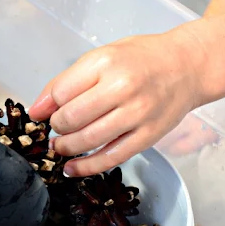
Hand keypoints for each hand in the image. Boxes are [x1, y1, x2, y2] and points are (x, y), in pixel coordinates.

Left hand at [29, 29, 204, 176]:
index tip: (43, 114)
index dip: (46, 108)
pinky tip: (72, 169)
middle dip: (56, 128)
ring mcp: (136, 113)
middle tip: (57, 129)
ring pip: (88, 140)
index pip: (60, 92)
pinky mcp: (147, 136)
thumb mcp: (102, 56)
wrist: (187, 67)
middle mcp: (121, 87)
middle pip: (71, 118)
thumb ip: (67, 81)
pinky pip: (110, 157)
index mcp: (105, 62)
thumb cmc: (142, 59)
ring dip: (66, 148)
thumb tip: (37, 110)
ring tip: (61, 147)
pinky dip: (87, 167)